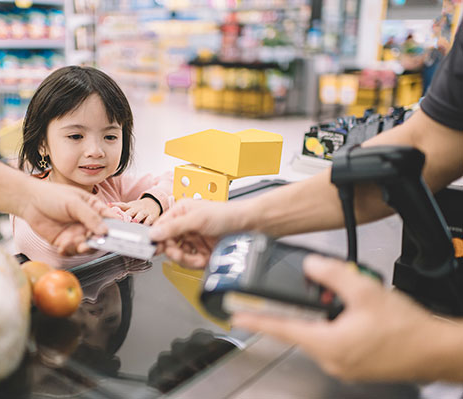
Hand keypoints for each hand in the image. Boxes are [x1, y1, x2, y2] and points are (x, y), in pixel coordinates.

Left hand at [20, 179, 115, 254]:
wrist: (29, 201)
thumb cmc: (52, 195)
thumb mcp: (74, 203)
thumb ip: (90, 217)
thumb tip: (105, 231)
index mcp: (94, 208)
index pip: (110, 219)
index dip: (116, 228)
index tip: (117, 236)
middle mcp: (87, 222)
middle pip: (100, 236)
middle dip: (97, 241)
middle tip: (92, 242)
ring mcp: (76, 233)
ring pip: (86, 246)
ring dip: (82, 248)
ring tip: (75, 245)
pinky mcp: (64, 242)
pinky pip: (71, 251)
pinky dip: (69, 251)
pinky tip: (63, 246)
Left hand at [110, 198, 160, 224]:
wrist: (154, 202)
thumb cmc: (138, 208)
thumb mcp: (129, 206)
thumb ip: (119, 208)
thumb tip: (106, 207)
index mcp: (130, 206)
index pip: (122, 205)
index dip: (115, 206)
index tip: (109, 207)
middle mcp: (137, 209)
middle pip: (130, 212)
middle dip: (126, 216)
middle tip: (121, 220)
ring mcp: (145, 212)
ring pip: (140, 215)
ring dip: (136, 219)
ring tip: (134, 222)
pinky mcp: (152, 216)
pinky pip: (149, 220)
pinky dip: (147, 224)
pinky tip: (144, 228)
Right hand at [149, 199, 248, 267]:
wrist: (250, 226)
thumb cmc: (228, 214)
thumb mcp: (197, 219)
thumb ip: (174, 227)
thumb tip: (154, 232)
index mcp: (181, 212)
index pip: (161, 227)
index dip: (156, 238)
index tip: (153, 247)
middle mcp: (186, 226)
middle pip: (169, 243)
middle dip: (172, 250)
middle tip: (176, 254)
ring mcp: (194, 240)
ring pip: (179, 255)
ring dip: (184, 258)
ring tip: (192, 256)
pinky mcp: (202, 252)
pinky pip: (191, 262)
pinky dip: (194, 262)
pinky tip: (202, 258)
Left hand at [232, 255, 445, 381]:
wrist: (437, 351)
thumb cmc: (408, 330)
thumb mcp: (365, 290)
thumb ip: (331, 274)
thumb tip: (309, 265)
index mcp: (328, 344)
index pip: (281, 329)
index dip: (256, 320)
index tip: (236, 316)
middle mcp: (331, 359)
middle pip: (301, 328)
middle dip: (303, 307)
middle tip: (313, 290)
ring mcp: (343, 365)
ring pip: (319, 333)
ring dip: (323, 314)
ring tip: (346, 300)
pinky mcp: (354, 364)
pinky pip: (334, 340)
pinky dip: (336, 323)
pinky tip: (355, 312)